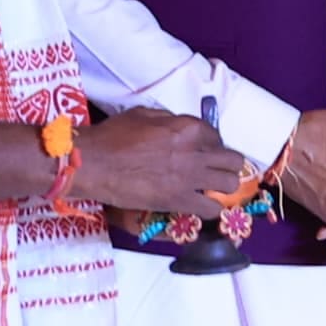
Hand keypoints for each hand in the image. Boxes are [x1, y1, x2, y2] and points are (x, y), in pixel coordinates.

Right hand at [75, 108, 250, 217]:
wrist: (93, 163)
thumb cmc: (112, 136)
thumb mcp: (144, 115)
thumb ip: (170, 121)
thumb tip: (181, 129)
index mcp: (187, 127)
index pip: (217, 136)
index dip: (212, 145)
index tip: (204, 153)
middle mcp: (195, 151)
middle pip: (232, 160)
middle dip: (226, 165)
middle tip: (213, 171)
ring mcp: (189, 177)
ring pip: (230, 184)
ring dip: (222, 187)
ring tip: (210, 190)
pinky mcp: (179, 200)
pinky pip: (211, 209)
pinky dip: (210, 209)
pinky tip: (201, 207)